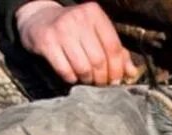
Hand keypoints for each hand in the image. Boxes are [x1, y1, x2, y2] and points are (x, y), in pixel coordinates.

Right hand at [15, 1, 137, 85]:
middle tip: (101, 82)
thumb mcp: (97, 34)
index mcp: (95, 14)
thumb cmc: (76, 31)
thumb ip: (117, 52)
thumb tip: (132, 73)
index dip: (118, 69)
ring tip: (88, 79)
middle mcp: (78, 18)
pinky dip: (72, 78)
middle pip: (99, 61)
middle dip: (103, 78)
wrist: (40, 19)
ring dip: (88, 80)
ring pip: (84, 68)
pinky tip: (73, 75)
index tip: (116, 80)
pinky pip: (66, 71)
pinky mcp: (47, 42)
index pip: (114, 48)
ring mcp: (61, 29)